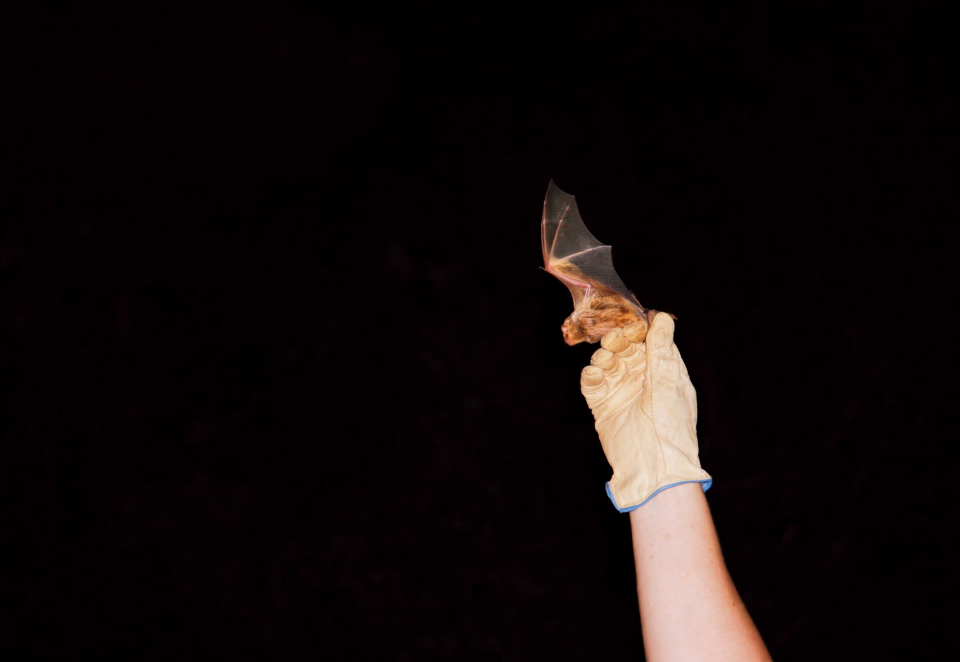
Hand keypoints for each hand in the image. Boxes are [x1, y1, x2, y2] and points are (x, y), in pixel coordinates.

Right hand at [580, 313, 711, 510]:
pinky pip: (592, 384)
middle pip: (625, 349)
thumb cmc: (671, 425)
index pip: (649, 341)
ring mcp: (622, 393)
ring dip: (604, 356)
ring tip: (605, 361)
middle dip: (618, 341)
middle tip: (614, 340)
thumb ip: (661, 349)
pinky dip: (591, 375)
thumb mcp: (669, 381)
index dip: (639, 330)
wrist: (654, 466)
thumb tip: (662, 317)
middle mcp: (642, 380)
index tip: (633, 323)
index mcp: (664, 372)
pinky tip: (594, 373)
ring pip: (607, 363)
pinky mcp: (604, 407)